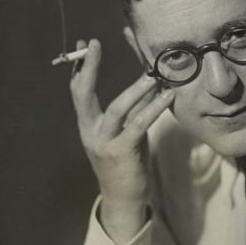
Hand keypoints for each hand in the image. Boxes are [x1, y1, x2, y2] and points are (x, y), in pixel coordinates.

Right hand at [70, 39, 174, 243]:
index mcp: (87, 126)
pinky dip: (154, 108)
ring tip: (151, 74)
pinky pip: (139, 125)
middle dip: (88, 68)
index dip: (80, 68)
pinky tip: (168, 96)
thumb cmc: (127, 163)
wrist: (124, 199)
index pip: (78, 91)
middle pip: (83, 94)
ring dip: (135, 89)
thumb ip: (130, 111)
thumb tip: (148, 84)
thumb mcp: (124, 133)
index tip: (83, 45)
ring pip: (116, 109)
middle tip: (93, 45)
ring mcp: (104, 143)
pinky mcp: (123, 152)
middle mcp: (90, 132)